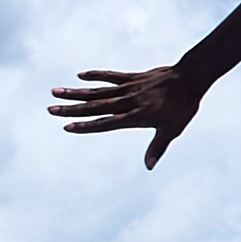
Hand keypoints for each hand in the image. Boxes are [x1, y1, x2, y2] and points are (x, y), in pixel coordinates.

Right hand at [48, 65, 208, 168]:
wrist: (190, 77)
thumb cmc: (183, 106)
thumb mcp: (172, 130)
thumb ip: (157, 147)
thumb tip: (149, 167)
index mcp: (135, 117)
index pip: (105, 123)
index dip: (85, 126)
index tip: (67, 127)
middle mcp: (128, 102)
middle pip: (94, 106)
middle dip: (71, 109)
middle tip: (50, 109)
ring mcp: (129, 88)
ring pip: (97, 91)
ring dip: (76, 92)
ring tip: (56, 91)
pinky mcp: (133, 77)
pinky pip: (111, 76)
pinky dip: (96, 75)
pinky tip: (80, 75)